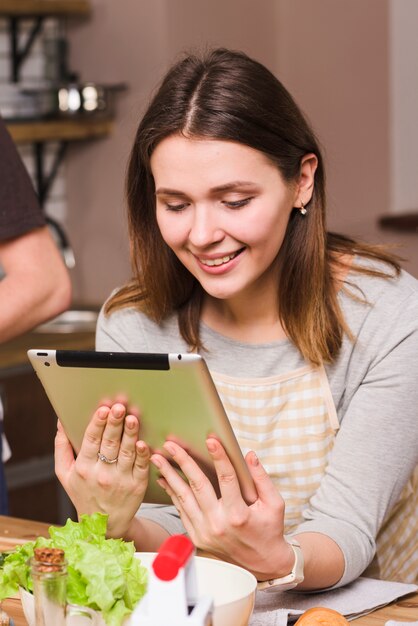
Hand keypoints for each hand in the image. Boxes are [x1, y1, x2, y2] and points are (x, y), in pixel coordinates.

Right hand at [55, 402, 149, 538]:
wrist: (103, 525)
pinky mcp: (137, 487)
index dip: (97, 424)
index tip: (102, 410)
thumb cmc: (83, 493)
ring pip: (126, 453)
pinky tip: (142, 443)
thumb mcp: (65, 474)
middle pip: (109, 444)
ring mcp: (120, 481)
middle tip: (118, 407)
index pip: (90, 441)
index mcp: (83, 468)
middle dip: (114, 424)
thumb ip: (62, 447)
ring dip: (130, 434)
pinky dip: (142, 455)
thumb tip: (61, 422)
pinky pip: (140, 467)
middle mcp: (101, 475)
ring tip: (132, 418)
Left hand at [150, 438, 294, 580]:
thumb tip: (249, 455)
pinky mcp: (197, 537)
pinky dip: (172, 493)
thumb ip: (262, 478)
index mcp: (238, 514)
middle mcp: (219, 524)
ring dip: (169, 475)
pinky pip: (181, 511)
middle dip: (183, 462)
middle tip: (171, 445)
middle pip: (198, 485)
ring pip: (184, 497)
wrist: (262, 564)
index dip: (219, 457)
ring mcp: (205, 532)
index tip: (211, 440)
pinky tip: (164, 478)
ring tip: (158, 458)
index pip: (227, 479)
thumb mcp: (274, 503)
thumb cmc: (269, 530)